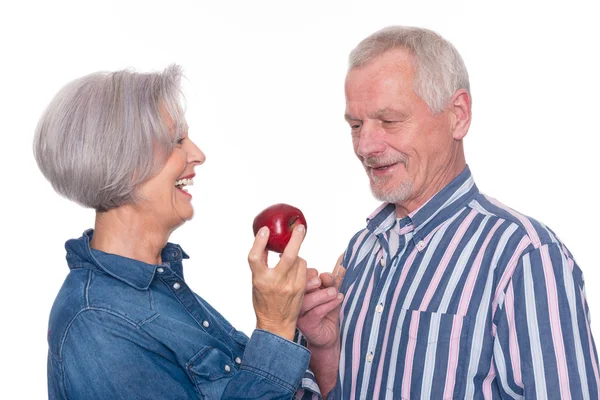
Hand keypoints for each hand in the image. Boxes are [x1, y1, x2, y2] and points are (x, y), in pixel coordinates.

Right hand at [248, 225, 306, 340]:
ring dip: (295, 256)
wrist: (276, 324)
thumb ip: (261, 264)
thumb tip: (266, 242)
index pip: (256, 257)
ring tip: (290, 260)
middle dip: (296, 239)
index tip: (264, 230)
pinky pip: (304, 269)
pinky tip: (296, 268)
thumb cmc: (263, 302)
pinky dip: (300, 265)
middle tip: (300, 228)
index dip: (259, 241)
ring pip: (298, 260)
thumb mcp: (256, 282)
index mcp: (260, 280)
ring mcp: (291, 286)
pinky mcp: (301, 288)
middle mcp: (275, 282)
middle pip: (287, 255)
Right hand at [297, 254, 345, 348]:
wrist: (328, 337)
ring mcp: (299, 313)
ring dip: (323, 294)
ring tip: (335, 292)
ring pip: (307, 300)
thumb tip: (342, 267)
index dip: (310, 273)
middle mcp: (296, 302)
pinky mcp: (306, 325)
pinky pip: (316, 312)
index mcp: (299, 291)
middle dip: (313, 281)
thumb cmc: (327, 314)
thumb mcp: (331, 294)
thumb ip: (334, 281)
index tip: (323, 276)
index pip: (299, 277)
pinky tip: (338, 299)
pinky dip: (329, 305)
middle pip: (300, 287)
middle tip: (324, 280)